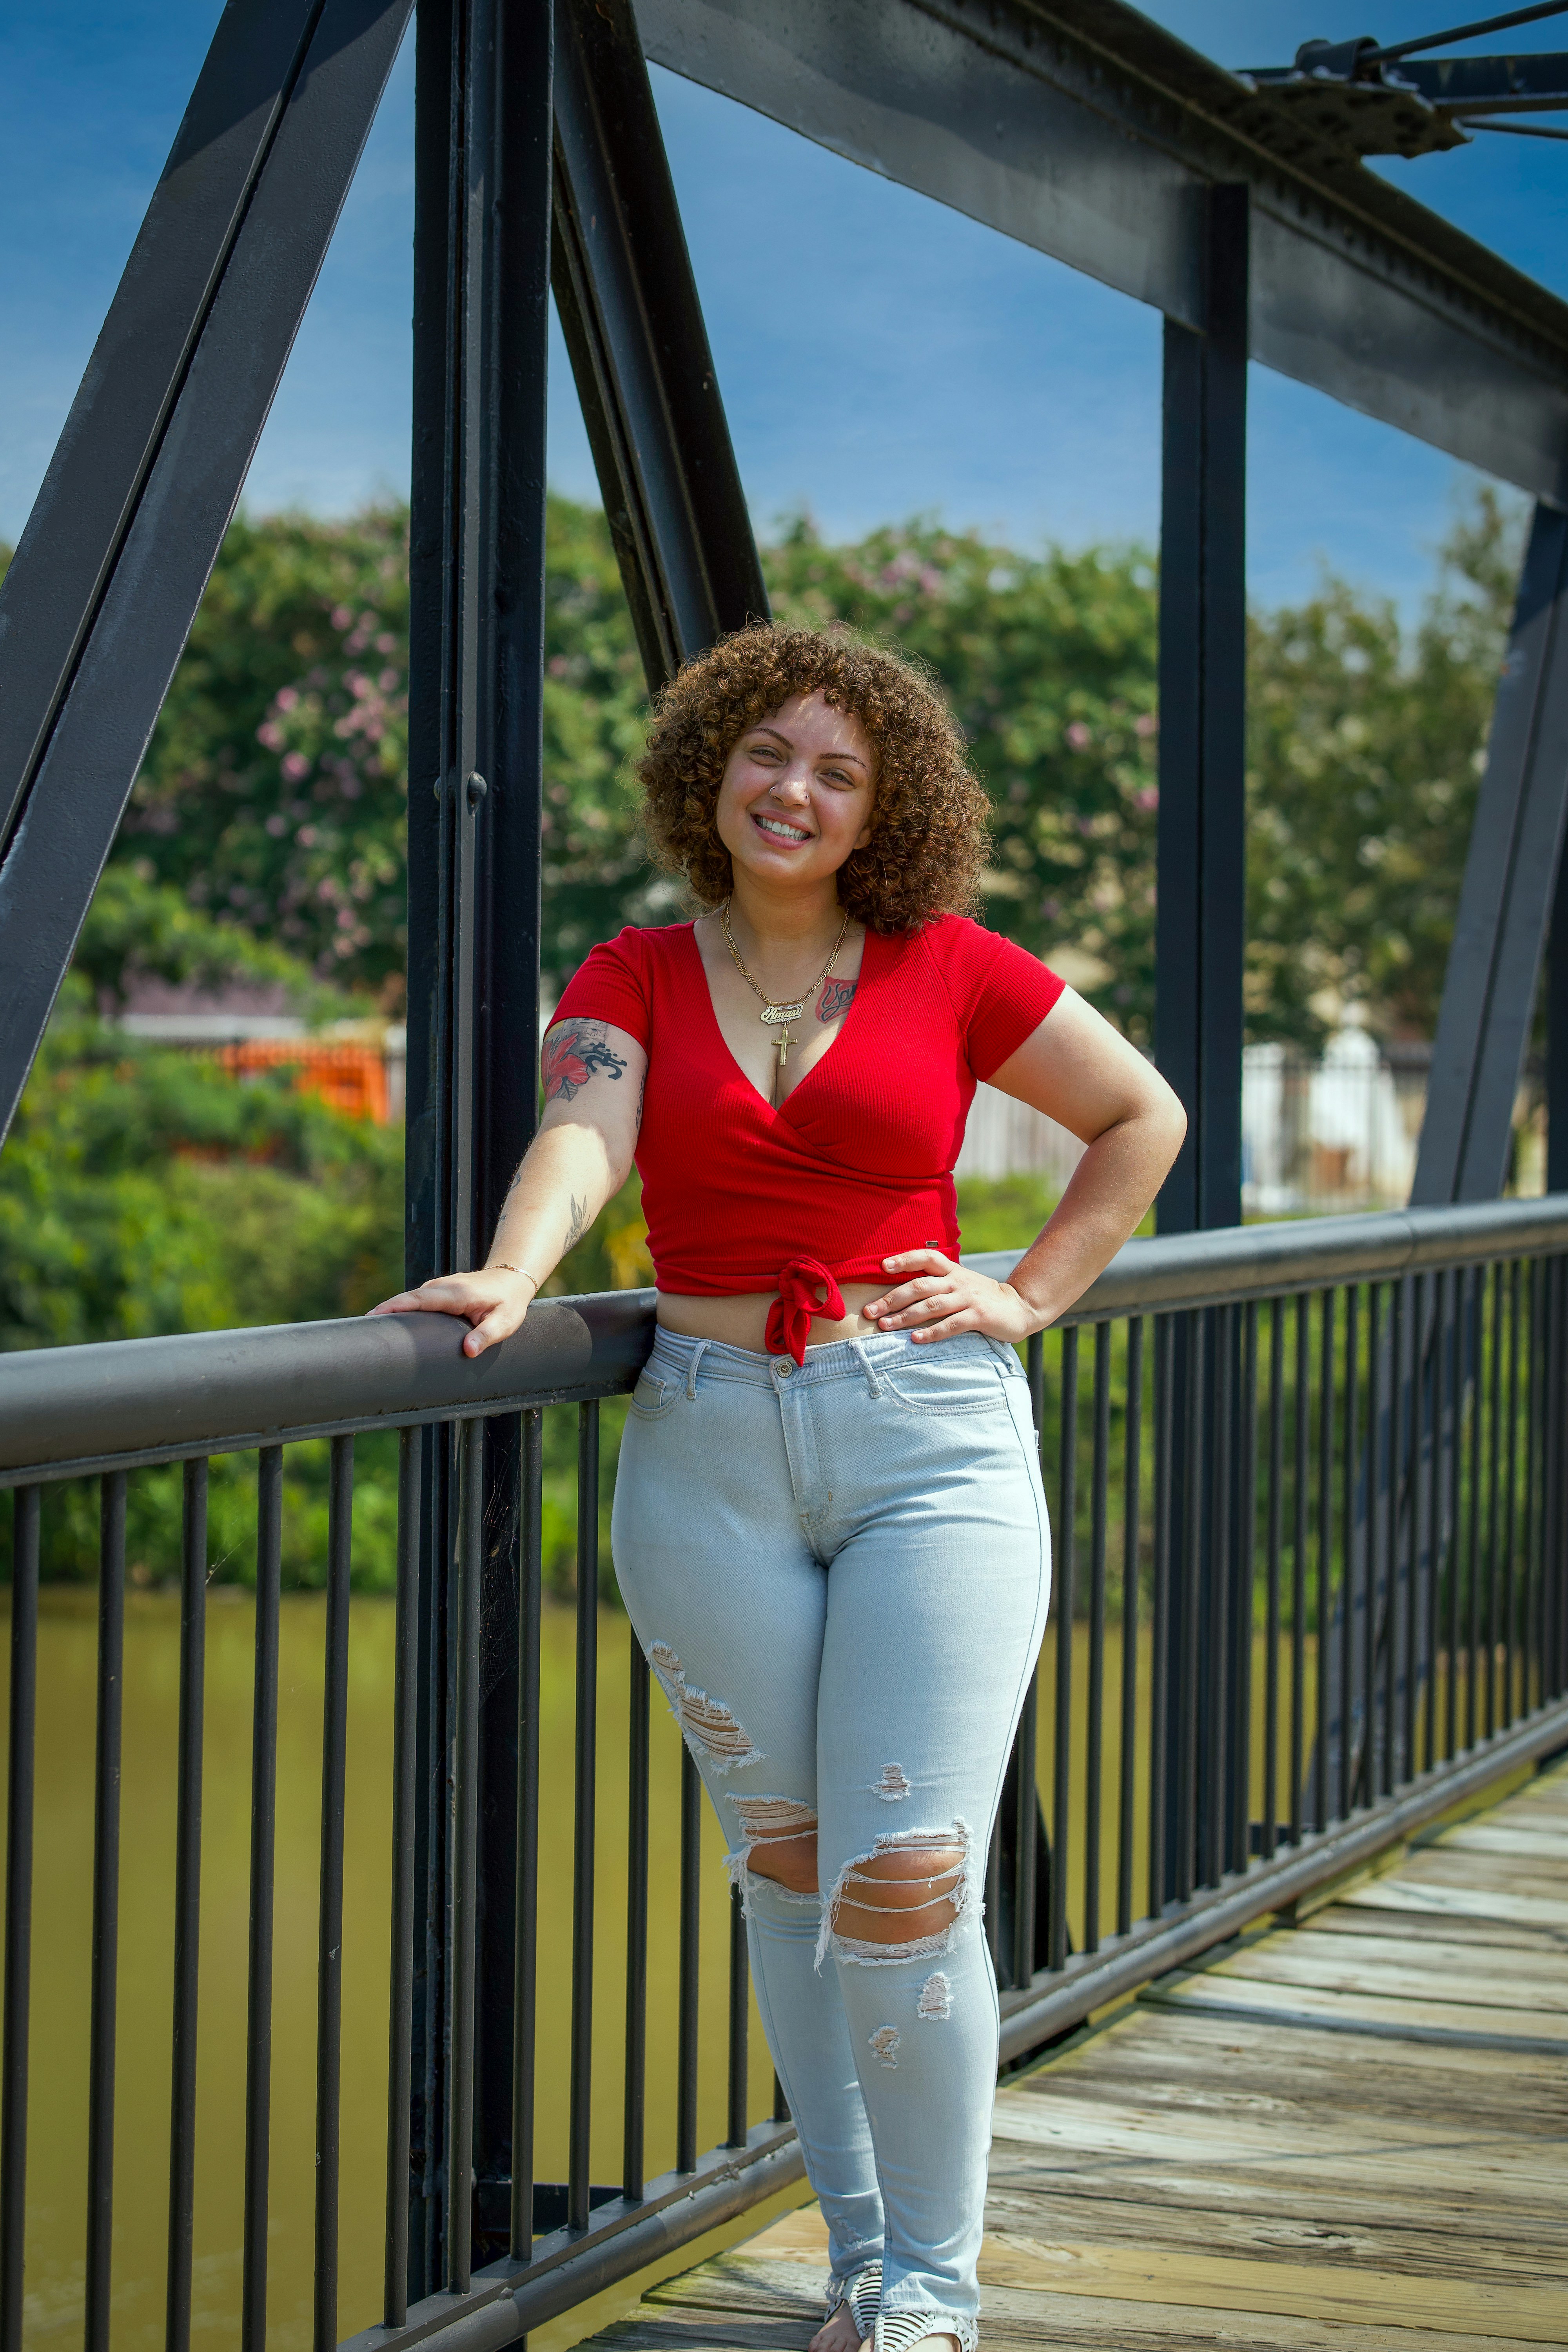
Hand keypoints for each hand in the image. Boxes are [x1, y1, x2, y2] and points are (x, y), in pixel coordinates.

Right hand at [367, 1267, 536, 1357]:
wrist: (512, 1280)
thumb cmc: (508, 1303)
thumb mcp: (504, 1322)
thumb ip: (487, 1335)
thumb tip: (468, 1350)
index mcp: (456, 1293)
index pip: (420, 1299)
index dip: (397, 1307)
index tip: (375, 1315)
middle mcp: (443, 1287)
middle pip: (407, 1297)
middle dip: (384, 1310)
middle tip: (361, 1327)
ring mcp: (438, 1288)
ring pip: (409, 1298)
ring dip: (389, 1310)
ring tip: (369, 1329)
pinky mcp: (437, 1292)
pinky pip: (415, 1300)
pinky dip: (400, 1308)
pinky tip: (387, 1323)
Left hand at [861, 1249, 1047, 1345]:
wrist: (1019, 1307)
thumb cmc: (981, 1298)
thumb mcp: (960, 1283)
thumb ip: (936, 1283)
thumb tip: (900, 1291)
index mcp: (952, 1270)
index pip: (926, 1257)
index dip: (904, 1259)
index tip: (883, 1266)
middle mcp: (958, 1281)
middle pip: (920, 1285)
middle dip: (891, 1298)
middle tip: (869, 1311)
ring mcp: (969, 1298)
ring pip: (931, 1305)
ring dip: (905, 1316)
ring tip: (885, 1326)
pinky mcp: (979, 1316)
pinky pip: (951, 1324)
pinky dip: (932, 1333)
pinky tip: (915, 1340)